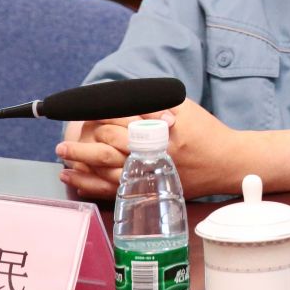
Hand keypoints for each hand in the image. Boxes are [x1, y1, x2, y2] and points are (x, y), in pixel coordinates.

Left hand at [56, 99, 239, 199]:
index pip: (118, 127)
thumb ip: (153, 102)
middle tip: (64, 142)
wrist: (226, 162)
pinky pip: (113, 192)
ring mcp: (149, 179)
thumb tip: (120, 97)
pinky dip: (90, 186)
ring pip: (105, 175)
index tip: (87, 115)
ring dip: (81, 165)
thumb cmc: (206, 132)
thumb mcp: (184, 107)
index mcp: (159, 136)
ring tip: (63, 157)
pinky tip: (75, 179)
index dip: (99, 120)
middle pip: (108, 152)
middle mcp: (151, 159)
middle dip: (83, 146)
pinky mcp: (149, 191)